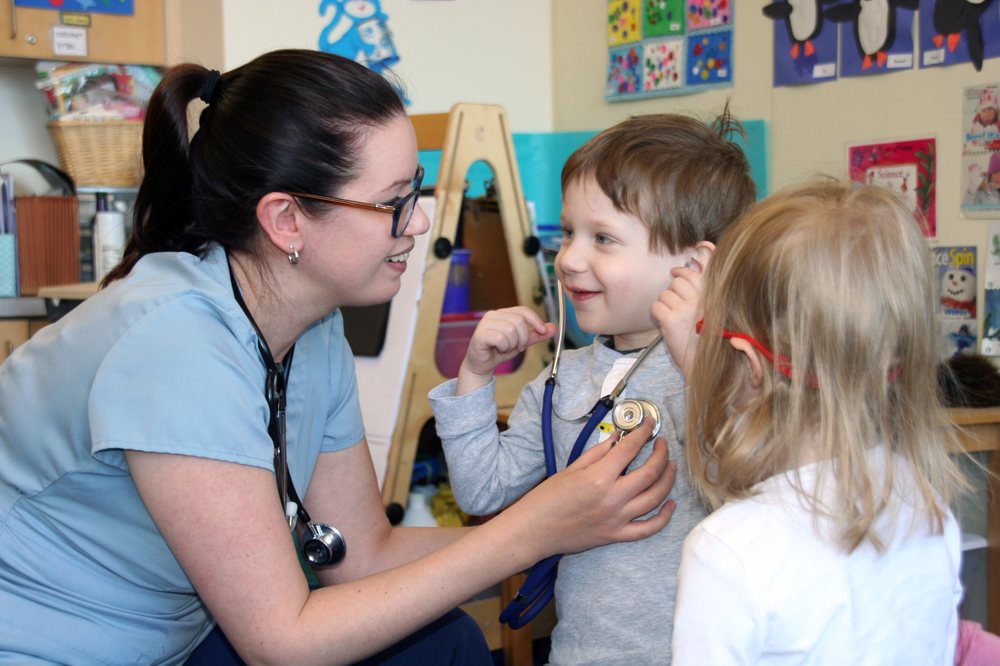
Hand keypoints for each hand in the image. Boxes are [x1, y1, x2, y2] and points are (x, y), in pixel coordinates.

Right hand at [456, 306, 555, 394]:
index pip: (523, 310)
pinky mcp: (480, 334)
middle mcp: (493, 315)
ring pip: (510, 330)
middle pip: (518, 321)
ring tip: (506, 348)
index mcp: (503, 313)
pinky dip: (504, 347)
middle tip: (518, 347)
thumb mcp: (522, 342)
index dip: (535, 320)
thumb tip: (553, 327)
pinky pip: (500, 338)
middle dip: (523, 338)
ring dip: (512, 344)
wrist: (482, 365)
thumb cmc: (499, 351)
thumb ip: (536, 335)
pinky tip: (498, 350)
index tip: (543, 331)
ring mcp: (485, 323)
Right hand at [502, 418, 676, 558]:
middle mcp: (612, 498)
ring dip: (668, 479)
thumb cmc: (546, 499)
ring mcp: (617, 519)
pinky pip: (648, 528)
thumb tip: (618, 439)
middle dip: (661, 454)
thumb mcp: (570, 469)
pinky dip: (664, 517)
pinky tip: (671, 504)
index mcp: (599, 478)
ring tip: (670, 466)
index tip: (649, 423)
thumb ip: (598, 453)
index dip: (643, 432)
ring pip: (655, 498)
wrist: (533, 531)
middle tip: (661, 444)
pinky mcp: (616, 535)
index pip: (630, 449)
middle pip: (650, 472)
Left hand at [651, 242, 713, 379]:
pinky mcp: (671, 320)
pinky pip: (656, 307)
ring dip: (664, 305)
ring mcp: (684, 309)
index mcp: (710, 299)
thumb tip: (689, 281)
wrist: (705, 365)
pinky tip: (662, 323)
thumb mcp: (713, 316)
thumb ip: (703, 300)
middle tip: (672, 305)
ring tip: (670, 318)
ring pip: (664, 295)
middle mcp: (698, 301)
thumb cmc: (707, 343)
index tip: (675, 272)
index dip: (681, 271)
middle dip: (671, 292)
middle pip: (676, 283)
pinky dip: (656, 314)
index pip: (692, 275)